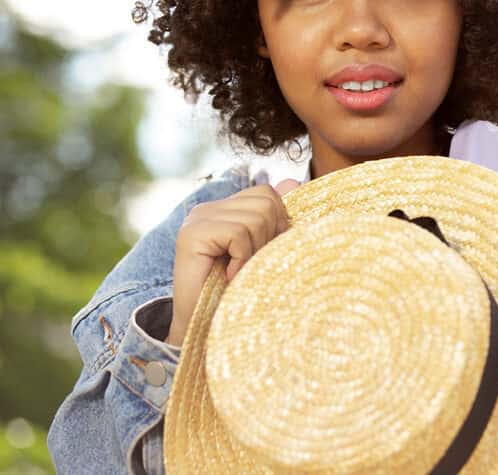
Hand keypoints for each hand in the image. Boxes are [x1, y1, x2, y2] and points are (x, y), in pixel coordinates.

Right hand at [166, 178, 299, 346]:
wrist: (205, 327)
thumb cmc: (237, 291)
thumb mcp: (263, 251)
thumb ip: (275, 218)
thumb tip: (295, 181)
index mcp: (225, 209)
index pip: (267, 194)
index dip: (276, 224)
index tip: (264, 252)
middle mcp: (208, 208)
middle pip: (265, 202)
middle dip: (268, 237)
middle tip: (249, 263)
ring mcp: (198, 219)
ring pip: (256, 217)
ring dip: (254, 251)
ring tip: (238, 270)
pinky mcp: (192, 233)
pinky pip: (238, 233)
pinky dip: (242, 258)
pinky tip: (229, 275)